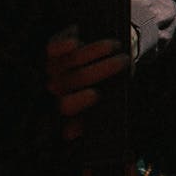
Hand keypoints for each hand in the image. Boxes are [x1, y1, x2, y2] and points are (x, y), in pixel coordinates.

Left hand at [44, 26, 130, 140]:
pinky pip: (53, 48)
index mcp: (72, 105)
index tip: (95, 95)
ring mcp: (55, 68)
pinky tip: (77, 41)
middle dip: (99, 70)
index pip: (68, 109)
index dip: (78, 102)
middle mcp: (60, 88)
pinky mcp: (54, 49)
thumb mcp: (116, 97)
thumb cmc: (115, 80)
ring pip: (70, 62)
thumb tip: (80, 134)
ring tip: (116, 46)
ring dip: (94, 52)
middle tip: (122, 62)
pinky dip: (64, 44)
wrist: (112, 54)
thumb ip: (105, 114)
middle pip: (72, 82)